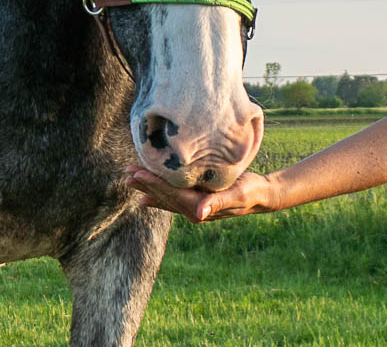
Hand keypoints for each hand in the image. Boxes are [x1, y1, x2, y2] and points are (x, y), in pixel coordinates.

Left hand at [123, 166, 277, 221]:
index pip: (171, 194)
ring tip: (130, 179)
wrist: (260, 195)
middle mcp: (192, 210)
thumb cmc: (251, 192)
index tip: (137, 173)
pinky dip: (158, 195)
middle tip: (126, 173)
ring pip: (165, 196)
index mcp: (199, 208)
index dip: (153, 183)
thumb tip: (199, 214)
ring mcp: (193, 206)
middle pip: (164, 195)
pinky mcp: (196, 201)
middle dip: (145, 184)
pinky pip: (172, 198)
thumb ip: (218, 203)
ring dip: (148, 187)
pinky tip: (144, 196)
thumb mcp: (238, 195)